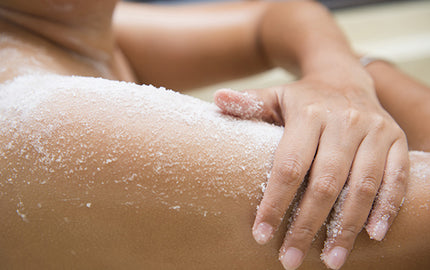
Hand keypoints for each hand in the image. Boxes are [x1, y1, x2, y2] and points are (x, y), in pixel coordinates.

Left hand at [214, 74, 408, 269]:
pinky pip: (396, 178)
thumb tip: (217, 100)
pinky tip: (372, 235)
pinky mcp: (396, 140)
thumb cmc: (303, 98)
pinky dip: (386, 208)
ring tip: (331, 261)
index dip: (275, 203)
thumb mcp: (275, 96)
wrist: (344, 78)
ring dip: (346, 227)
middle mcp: (345, 122)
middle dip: (307, 225)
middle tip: (290, 258)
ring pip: (362, 186)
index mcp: (309, 114)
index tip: (261, 234)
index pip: (289, 166)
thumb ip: (250, 103)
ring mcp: (375, 131)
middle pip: (325, 182)